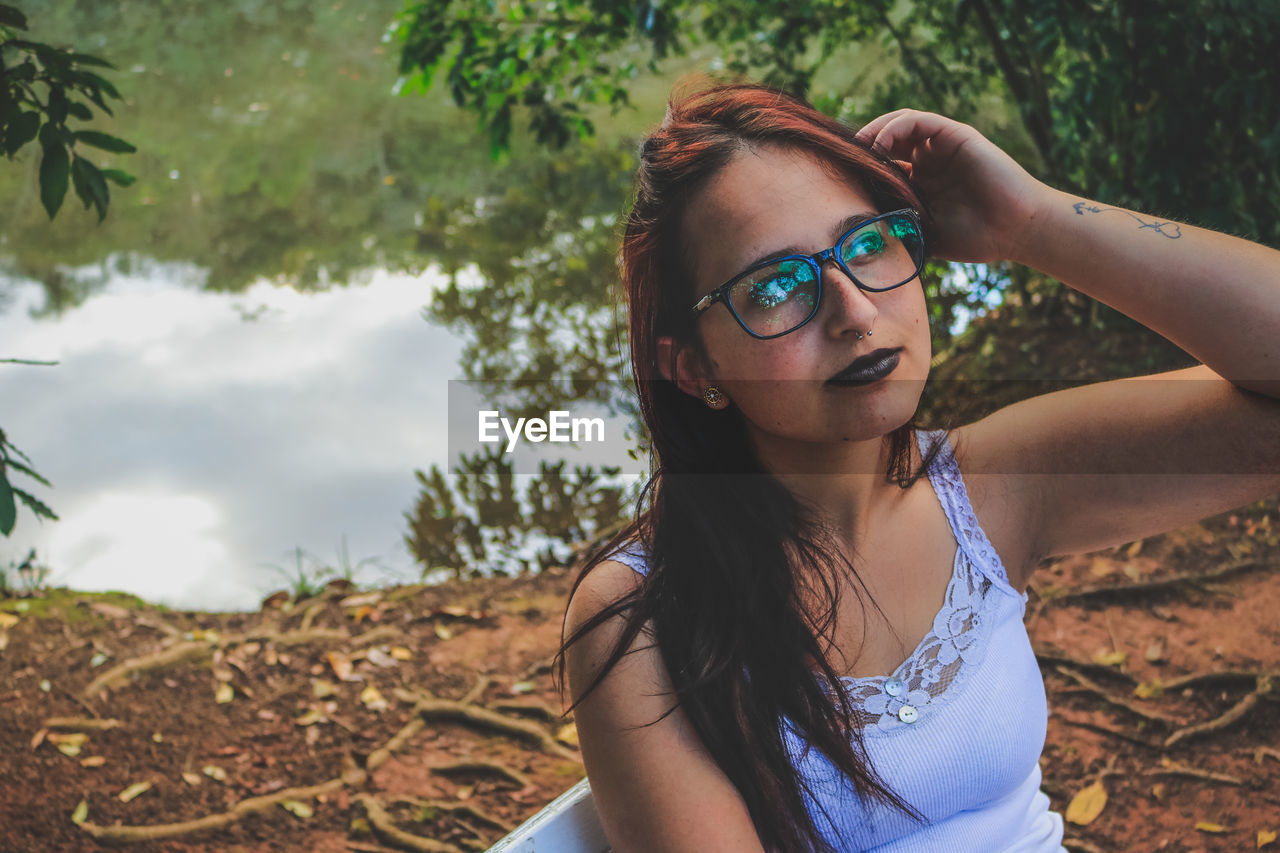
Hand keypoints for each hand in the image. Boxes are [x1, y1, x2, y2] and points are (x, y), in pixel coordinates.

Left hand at [855, 109, 1050, 264]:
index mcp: (921, 183)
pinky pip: (918, 120)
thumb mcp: (923, 233)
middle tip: (841, 160)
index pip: (882, 165)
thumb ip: (897, 224)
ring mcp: (942, 146)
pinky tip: (881, 145)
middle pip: (886, 141)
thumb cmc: (975, 238)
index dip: (860, 169)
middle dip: (862, 148)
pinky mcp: (955, 135)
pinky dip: (894, 127)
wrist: (1015, 230)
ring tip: (858, 150)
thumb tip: (856, 229)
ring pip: (899, 125)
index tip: (837, 179)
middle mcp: (929, 160)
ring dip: (874, 133)